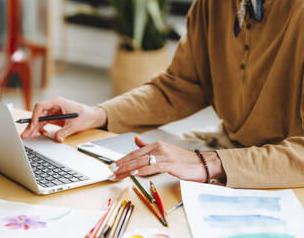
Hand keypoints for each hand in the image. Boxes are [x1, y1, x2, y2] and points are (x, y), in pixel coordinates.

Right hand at [21, 96, 106, 141]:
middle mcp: (53, 106)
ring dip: (34, 128)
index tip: (33, 124)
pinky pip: (44, 123)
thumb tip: (56, 138)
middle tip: (25, 134)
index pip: (41, 106)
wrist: (92, 116)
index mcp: (57, 102)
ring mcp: (53, 112)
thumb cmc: (85, 114)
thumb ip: (65, 131)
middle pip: (38, 114)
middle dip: (31, 124)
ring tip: (27, 136)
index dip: (35, 115)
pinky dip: (41, 129)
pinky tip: (40, 134)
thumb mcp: (75, 124)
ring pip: (40, 120)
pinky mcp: (54, 118)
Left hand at [111, 137, 225, 181]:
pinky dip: (142, 170)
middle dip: (121, 164)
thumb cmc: (184, 161)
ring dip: (128, 169)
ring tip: (118, 174)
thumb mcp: (165, 151)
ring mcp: (165, 155)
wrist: (203, 164)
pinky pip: (153, 167)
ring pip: (142, 162)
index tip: (112, 165)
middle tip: (111, 171)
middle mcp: (159, 148)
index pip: (135, 153)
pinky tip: (134, 173)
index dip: (122, 159)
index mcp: (156, 145)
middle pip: (135, 157)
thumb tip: (136, 140)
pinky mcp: (171, 164)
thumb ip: (149, 147)